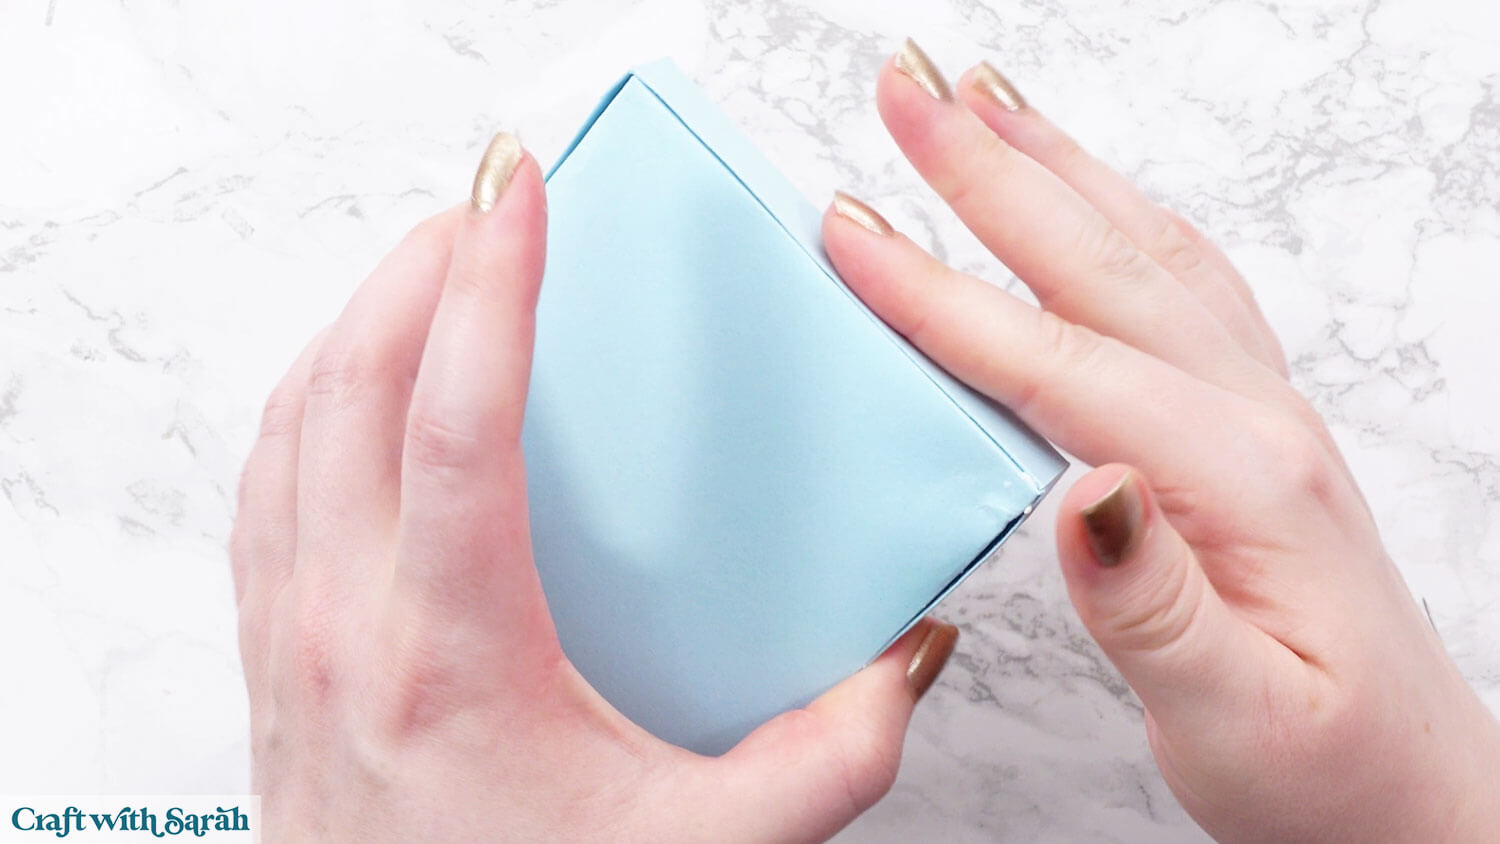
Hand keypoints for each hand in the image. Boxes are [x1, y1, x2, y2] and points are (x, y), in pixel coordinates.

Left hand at [230, 134, 958, 842]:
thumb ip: (826, 761)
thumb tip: (902, 664)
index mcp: (454, 656)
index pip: (459, 427)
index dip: (491, 292)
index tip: (519, 193)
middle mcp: (351, 627)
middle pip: (353, 388)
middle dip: (418, 268)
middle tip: (489, 203)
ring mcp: (297, 635)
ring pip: (293, 422)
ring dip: (359, 324)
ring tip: (431, 268)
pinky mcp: (279, 651)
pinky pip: (267, 481)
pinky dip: (311, 399)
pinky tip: (359, 385)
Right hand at [821, 41, 1499, 842]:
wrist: (1410, 791)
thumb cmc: (1321, 768)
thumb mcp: (1235, 719)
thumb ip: (1154, 605)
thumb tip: (1083, 490)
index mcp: (1236, 481)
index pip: (1058, 363)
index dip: (942, 295)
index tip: (852, 230)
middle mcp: (1253, 420)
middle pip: (1100, 262)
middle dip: (989, 166)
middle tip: (903, 87)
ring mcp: (1256, 411)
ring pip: (1143, 252)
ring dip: (1052, 165)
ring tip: (977, 97)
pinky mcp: (1245, 423)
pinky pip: (1175, 283)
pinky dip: (1111, 214)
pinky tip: (1079, 191)